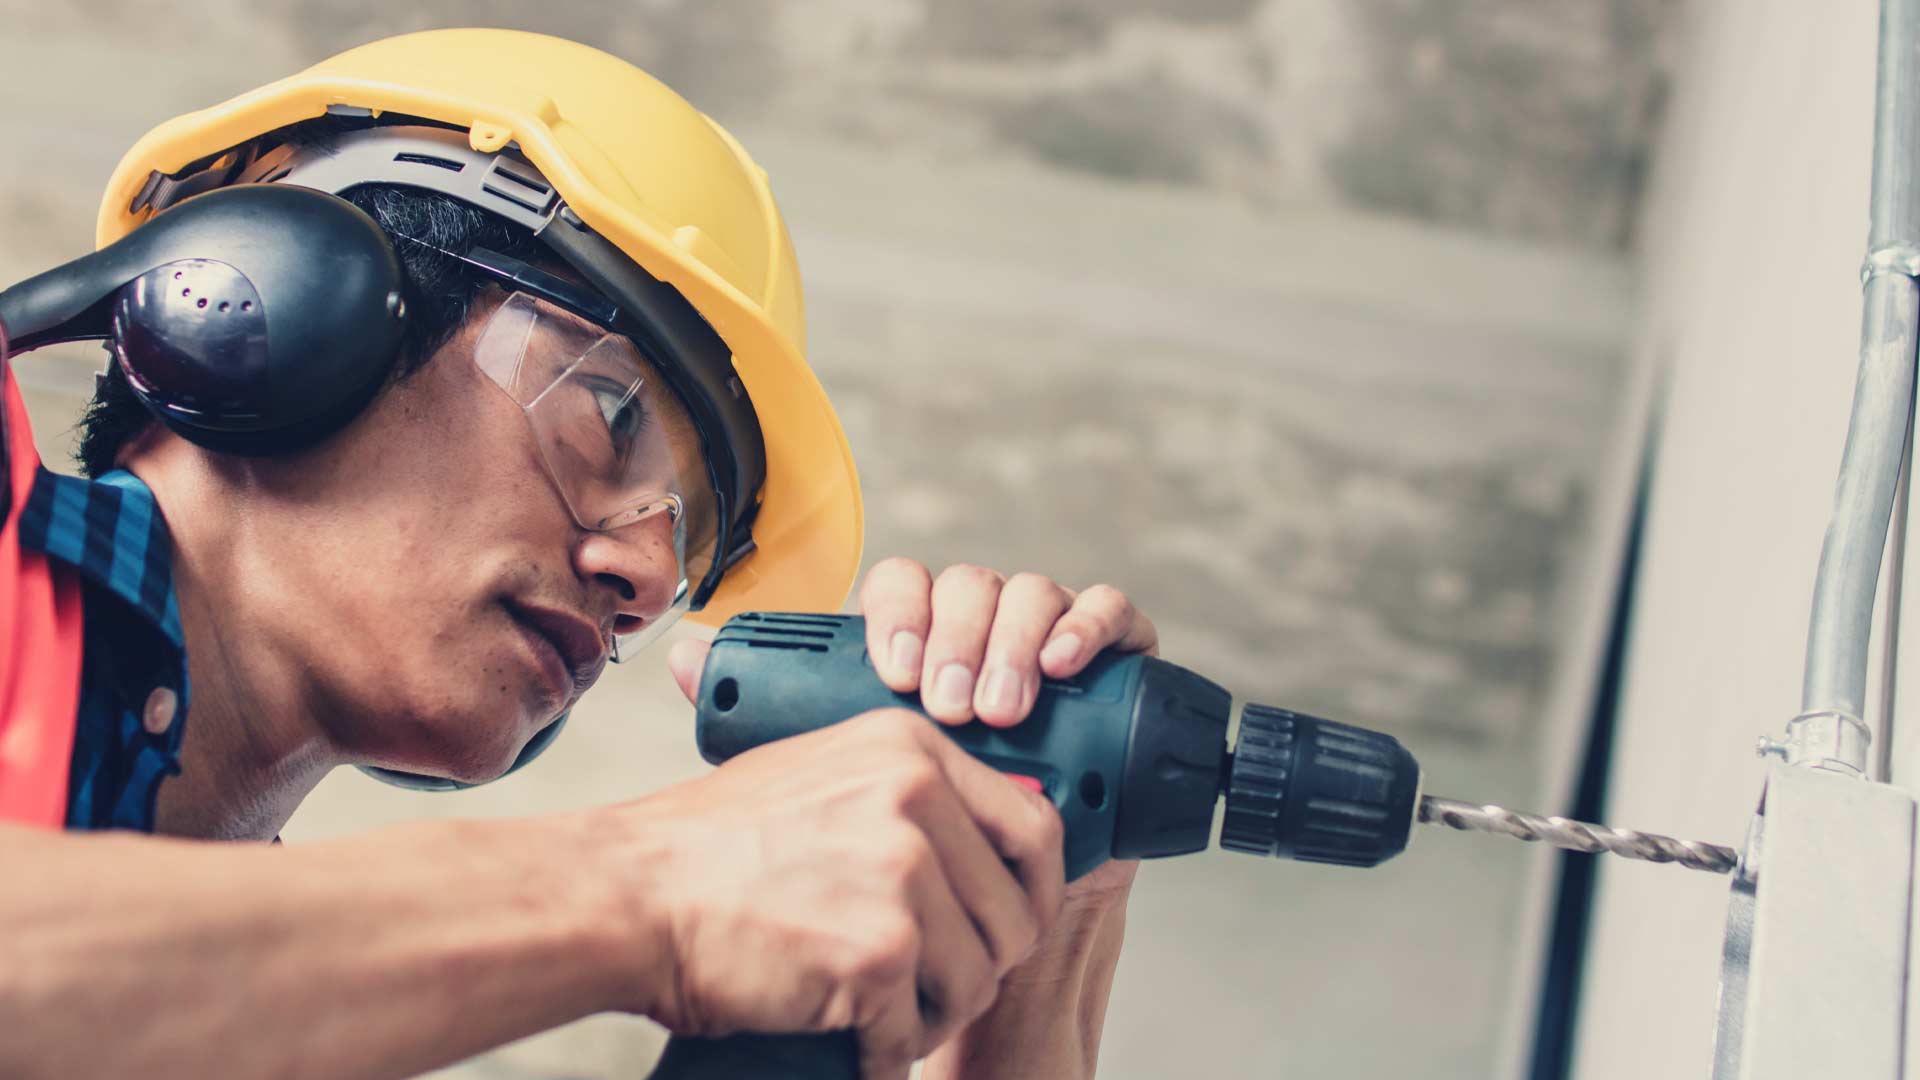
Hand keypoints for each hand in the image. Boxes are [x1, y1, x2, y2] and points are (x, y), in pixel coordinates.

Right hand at [617, 708, 1064, 1079]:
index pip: (1033, 828)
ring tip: (876, 1009)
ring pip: (975, 980)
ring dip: (931, 1012)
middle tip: (929, 982)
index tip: (1015, 920)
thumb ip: (907, 791)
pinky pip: (913, 1032)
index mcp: (911, 751)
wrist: (629, 893)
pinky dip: (883, 1052)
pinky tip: (850, 1037)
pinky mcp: (879, 955)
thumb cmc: (707, 843)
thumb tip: (987, 829)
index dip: (1032, 890)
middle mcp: (917, 802)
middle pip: (1014, 915)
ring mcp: (902, 877)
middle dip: (979, 963)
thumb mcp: (822, 773)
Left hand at [668, 559, 1159, 902]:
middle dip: (960, 638)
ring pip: (1034, 593)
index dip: (900, 614)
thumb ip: (768, 715)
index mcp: (917, 638)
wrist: (993, 900)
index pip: (904, 585)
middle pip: (970, 584)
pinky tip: (1066, 665)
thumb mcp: (837, 774)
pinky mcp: (1112, 667)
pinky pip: (1112, 615)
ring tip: (1002, 711)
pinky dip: (1091, 627)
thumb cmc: (910, 838)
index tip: (893, 674)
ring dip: (1015, 642)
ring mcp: (1048, 642)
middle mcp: (982, 629)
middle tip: (950, 708)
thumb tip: (680, 654)